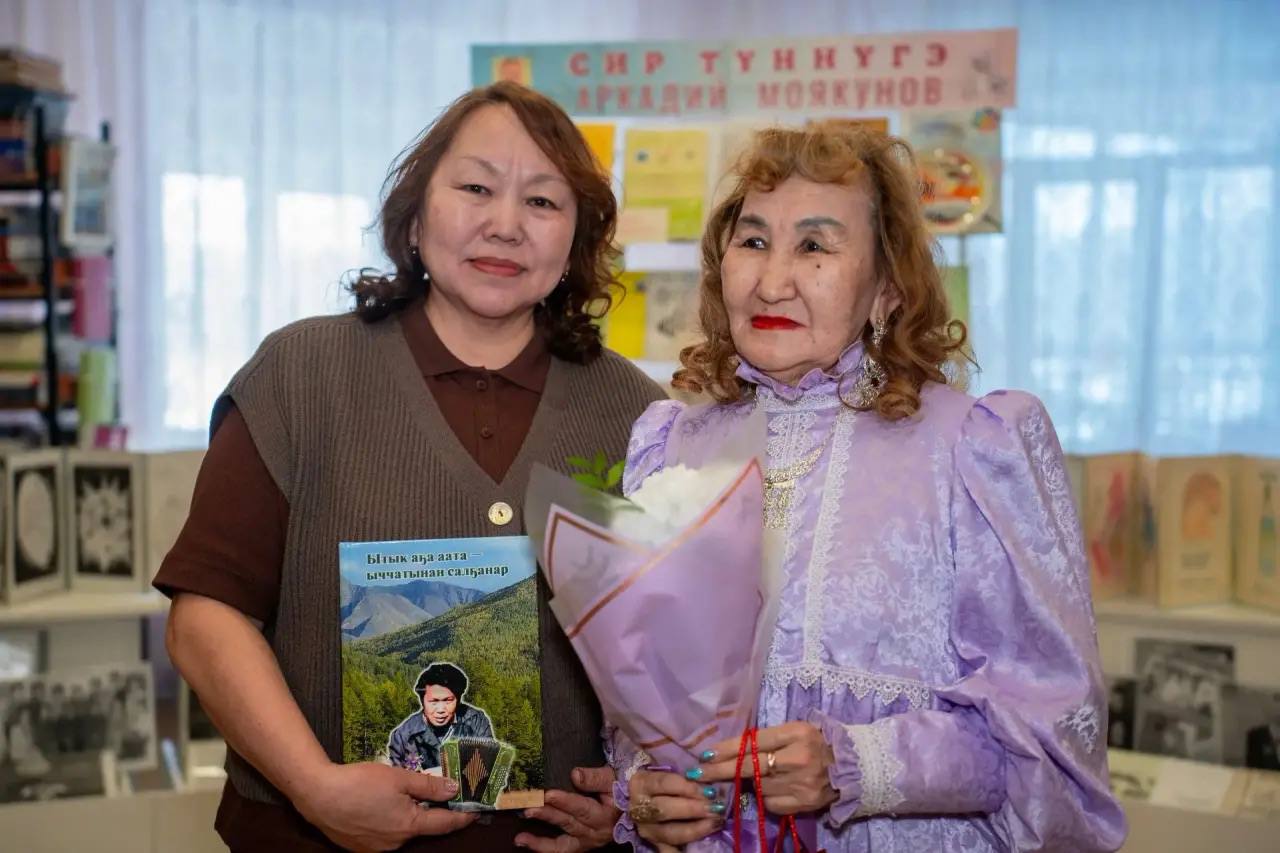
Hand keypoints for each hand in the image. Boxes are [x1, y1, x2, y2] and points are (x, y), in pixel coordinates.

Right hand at [294, 762, 475, 851]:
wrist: (318, 796)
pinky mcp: (361, 848)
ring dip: (405, 815)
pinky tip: (376, 805)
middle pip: (422, 826)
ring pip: (401, 831)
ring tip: (393, 794)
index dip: (462, 817)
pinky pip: (383, 835)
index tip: (475, 811)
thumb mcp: (398, 777)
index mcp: (409, 825)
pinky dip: (387, 821)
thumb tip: (453, 789)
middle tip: (431, 792)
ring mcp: (377, 849)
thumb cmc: (359, 783)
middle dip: (429, 811)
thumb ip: (428, 785)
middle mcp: (396, 843)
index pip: (445, 824)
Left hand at [516, 766, 620, 851]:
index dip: (566, 802)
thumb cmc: (620, 788)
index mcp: (605, 816)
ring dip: (540, 839)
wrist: (629, 805)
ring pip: (561, 843)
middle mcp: (596, 833)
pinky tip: (523, 841)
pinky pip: (559, 850)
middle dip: (547, 815)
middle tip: (528, 806)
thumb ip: (595, 778)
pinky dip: (541, 847)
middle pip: (568, 823)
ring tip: (520, 837)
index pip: (582, 808)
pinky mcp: (579, 845)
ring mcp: (586, 841)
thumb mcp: (612, 778)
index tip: (549, 795)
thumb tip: (575, 775)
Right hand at [628, 768, 722, 848]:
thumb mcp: (668, 768)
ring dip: (695, 829)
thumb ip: (683, 772)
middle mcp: (639, 807)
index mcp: (641, 783)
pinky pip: (668, 851)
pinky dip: (680, 852)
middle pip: (665, 809)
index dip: (687, 787)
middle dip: (692, 809)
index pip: (664, 783)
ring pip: (669, 833)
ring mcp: (646, 828)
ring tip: (714, 823)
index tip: (707, 789)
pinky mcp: (654, 843)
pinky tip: (697, 849)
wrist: (648, 795)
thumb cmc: (663, 777)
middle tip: (714, 807)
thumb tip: (704, 775)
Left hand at [694, 721, 835, 814]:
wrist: (852, 767)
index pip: (755, 742)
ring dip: (748, 783)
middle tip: (699, 773)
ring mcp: (801, 784)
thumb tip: (733, 750)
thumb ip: (768, 737)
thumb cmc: (817, 742)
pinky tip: (775, 788)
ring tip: (754, 775)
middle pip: (751, 767)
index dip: (728, 749)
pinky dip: (766, 797)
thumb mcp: (795, 730)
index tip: (706, 755)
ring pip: (758, 787)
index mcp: (797, 734)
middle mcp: (798, 759)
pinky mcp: (803, 804)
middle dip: (721, 770)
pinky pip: (771, 803)